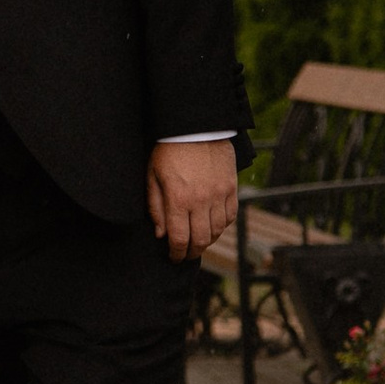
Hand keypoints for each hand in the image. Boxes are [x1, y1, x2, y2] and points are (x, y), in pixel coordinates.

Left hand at [146, 140, 237, 262]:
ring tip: (197, 241)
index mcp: (178, 199)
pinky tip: (212, 225)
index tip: (173, 257)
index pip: (179, 238)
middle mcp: (201, 200)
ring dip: (207, 241)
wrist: (195, 126)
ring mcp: (219, 194)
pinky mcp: (231, 187)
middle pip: (200, 240)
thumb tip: (161, 234)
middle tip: (185, 255)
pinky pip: (230, 216)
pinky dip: (222, 226)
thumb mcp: (153, 176)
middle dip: (191, 252)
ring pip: (217, 231)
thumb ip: (155, 207)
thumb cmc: (168, 150)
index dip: (176, 253)